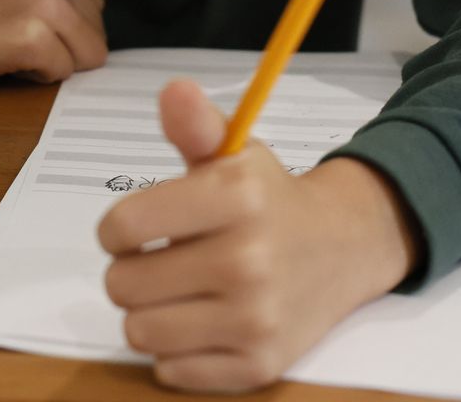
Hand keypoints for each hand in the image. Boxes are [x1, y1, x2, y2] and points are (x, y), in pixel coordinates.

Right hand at [0, 0, 106, 82]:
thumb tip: (88, 21)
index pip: (94, 4)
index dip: (65, 27)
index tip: (24, 25)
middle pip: (96, 31)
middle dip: (64, 45)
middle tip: (14, 38)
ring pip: (88, 54)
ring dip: (53, 61)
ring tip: (10, 47)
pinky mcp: (34, 33)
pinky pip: (62, 72)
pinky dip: (36, 76)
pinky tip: (4, 59)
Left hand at [96, 79, 420, 392]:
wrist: (344, 247)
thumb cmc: (270, 199)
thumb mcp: (236, 152)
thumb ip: (196, 126)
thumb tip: (174, 90)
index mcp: (236, 197)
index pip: (123, 226)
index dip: (116, 229)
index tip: (135, 228)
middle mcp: (248, 259)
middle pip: (122, 284)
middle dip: (131, 271)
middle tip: (162, 260)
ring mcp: (255, 318)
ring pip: (140, 331)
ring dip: (150, 313)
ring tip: (178, 292)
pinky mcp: (259, 365)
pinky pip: (172, 372)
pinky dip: (177, 353)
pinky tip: (201, 323)